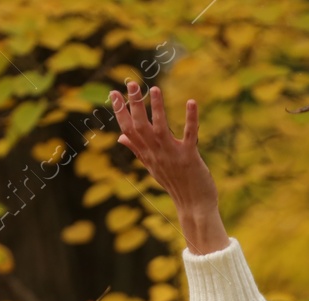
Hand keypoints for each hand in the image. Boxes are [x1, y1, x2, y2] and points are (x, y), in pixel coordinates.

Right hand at [110, 81, 226, 252]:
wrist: (194, 207)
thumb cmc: (175, 185)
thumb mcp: (152, 167)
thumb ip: (137, 149)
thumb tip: (120, 136)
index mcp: (147, 155)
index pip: (128, 130)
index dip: (120, 112)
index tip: (113, 93)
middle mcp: (156, 154)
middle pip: (140, 127)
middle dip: (135, 105)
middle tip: (132, 84)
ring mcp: (172, 156)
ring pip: (161, 129)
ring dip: (157, 109)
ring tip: (154, 89)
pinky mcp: (190, 158)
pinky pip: (189, 135)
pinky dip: (191, 119)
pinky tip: (191, 102)